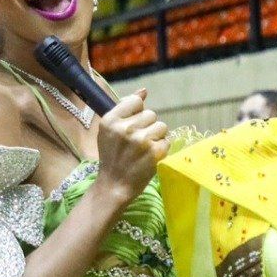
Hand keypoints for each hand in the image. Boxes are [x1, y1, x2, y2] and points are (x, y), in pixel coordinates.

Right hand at [95, 89, 168, 203]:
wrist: (114, 184)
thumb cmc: (112, 156)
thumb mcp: (109, 130)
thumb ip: (125, 109)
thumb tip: (144, 91)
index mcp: (110, 120)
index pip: (136, 101)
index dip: (136, 113)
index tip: (131, 126)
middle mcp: (125, 128)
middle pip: (151, 114)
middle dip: (147, 126)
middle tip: (137, 142)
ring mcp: (141, 140)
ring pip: (161, 126)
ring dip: (156, 136)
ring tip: (144, 149)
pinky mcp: (155, 152)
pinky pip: (167, 140)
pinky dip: (161, 148)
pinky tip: (150, 157)